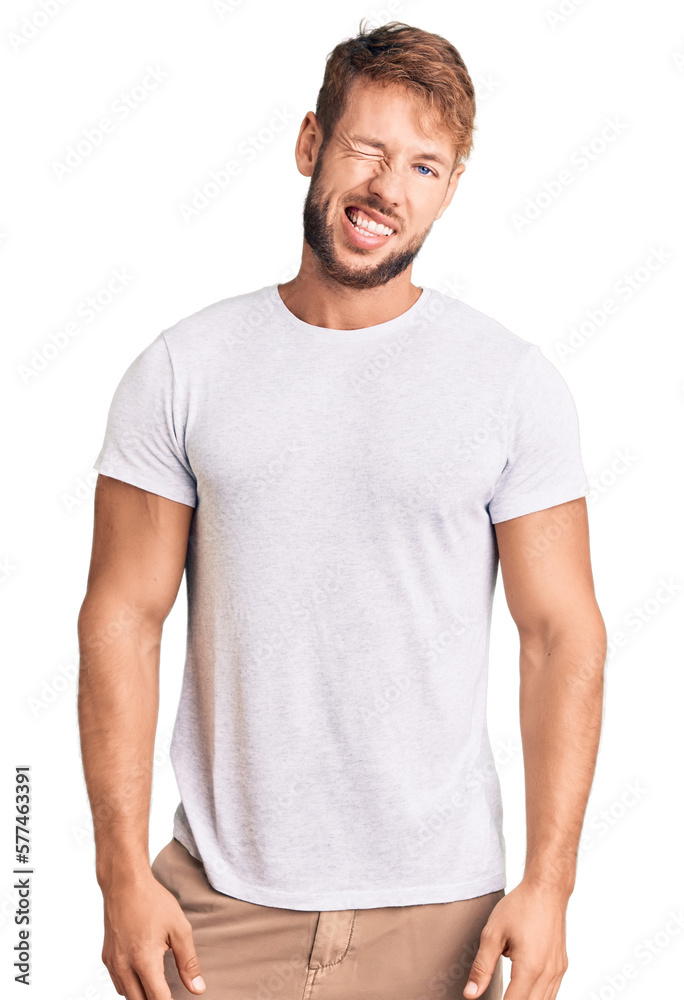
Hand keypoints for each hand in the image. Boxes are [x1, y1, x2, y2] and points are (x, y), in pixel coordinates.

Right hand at [101, 870, 205, 998]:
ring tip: (157, 986)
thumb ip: (188, 962)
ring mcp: (113, 963)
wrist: (125, 883)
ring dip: (141, 996)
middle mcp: (124, 966)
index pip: (157, 999)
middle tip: (169, 993)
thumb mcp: (179, 928)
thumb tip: (197, 988)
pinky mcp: (106, 957)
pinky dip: (130, 986)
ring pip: (127, 995)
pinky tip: (142, 977)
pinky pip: (118, 983)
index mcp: (144, 960)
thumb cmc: (152, 901)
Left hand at [463, 880, 568, 999]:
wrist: (546, 889)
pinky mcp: (561, 966)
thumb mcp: (493, 933)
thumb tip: (471, 993)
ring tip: (508, 992)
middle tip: (498, 996)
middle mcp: (548, 973)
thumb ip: (482, 967)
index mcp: (530, 967)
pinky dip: (537, 996)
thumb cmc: (521, 906)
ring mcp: (558, 971)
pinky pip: (551, 993)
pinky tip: (524, 989)